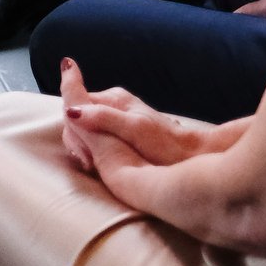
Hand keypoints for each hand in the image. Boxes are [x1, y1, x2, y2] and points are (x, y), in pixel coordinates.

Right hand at [57, 59, 223, 172]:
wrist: (193, 158)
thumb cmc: (166, 145)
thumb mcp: (135, 129)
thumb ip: (104, 118)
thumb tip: (72, 110)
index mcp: (113, 99)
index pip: (75, 105)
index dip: (74, 129)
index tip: (85, 153)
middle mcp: (112, 105)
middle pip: (77, 118)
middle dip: (78, 140)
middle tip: (90, 163)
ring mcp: (116, 119)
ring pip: (84, 130)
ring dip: (84, 148)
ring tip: (94, 166)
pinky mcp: (120, 133)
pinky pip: (94, 138)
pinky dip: (92, 151)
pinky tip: (99, 165)